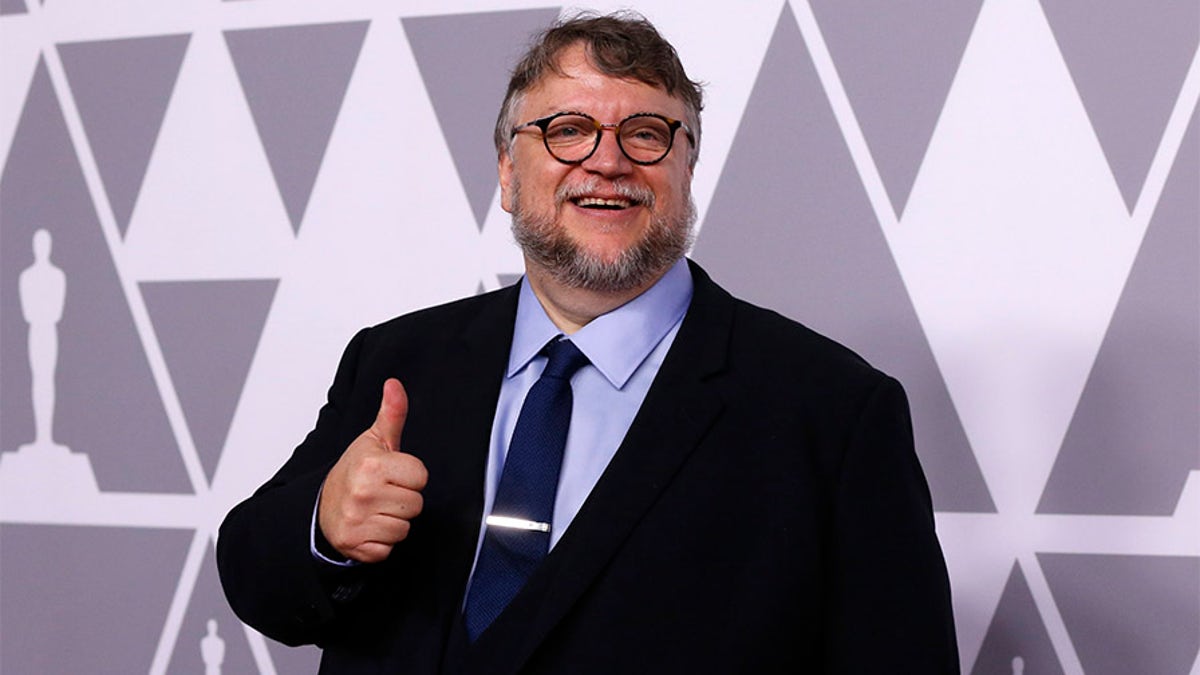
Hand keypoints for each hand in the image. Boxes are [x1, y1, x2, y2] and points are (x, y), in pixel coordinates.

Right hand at [318, 378, 428, 562]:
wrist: (321, 506)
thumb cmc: (354, 471)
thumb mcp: (373, 440)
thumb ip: (391, 413)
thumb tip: (395, 384)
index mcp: (372, 465)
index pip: (421, 477)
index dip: (411, 476)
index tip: (393, 474)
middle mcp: (363, 493)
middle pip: (416, 505)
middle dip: (404, 499)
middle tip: (384, 493)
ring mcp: (357, 521)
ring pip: (404, 528)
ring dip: (394, 521)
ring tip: (376, 510)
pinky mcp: (355, 545)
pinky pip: (388, 548)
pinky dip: (381, 542)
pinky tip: (369, 527)